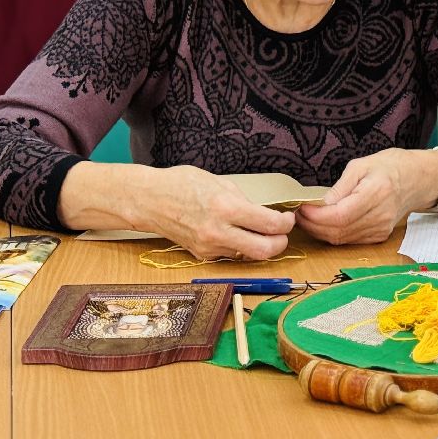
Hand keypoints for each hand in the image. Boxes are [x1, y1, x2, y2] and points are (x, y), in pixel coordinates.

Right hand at [147, 166, 295, 261]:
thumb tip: (264, 213)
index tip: (287, 218)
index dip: (286, 223)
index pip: (270, 224)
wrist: (149, 201)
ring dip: (259, 245)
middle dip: (280, 243)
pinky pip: (230, 254)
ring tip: (257, 230)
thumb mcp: (221, 183)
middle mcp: (219, 232)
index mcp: (226, 208)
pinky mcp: (202, 255)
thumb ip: (244, 201)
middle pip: (264, 251)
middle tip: (281, 233)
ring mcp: (209, 247)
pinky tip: (234, 233)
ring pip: (248, 255)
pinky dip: (239, 246)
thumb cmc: (182, 185)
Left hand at [296, 149, 424, 244]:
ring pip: (341, 239)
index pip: (340, 215)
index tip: (302, 207)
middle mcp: (380, 216)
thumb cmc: (389, 167)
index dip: (316, 216)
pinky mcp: (379, 236)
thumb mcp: (361, 165)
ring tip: (308, 218)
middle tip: (298, 214)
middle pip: (338, 231)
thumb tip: (320, 204)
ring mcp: (381, 229)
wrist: (417, 179)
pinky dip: (333, 234)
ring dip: (320, 231)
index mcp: (376, 193)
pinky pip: (350, 240)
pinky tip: (324, 223)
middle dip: (313, 225)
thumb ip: (340, 186)